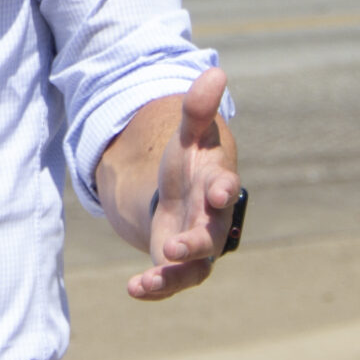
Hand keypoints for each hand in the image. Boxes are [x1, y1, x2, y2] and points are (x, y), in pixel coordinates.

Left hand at [126, 66, 239, 301]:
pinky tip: (134, 289)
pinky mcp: (178, 266)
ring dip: (174, 274)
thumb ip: (197, 109)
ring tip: (148, 277)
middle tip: (175, 246)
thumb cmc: (190, 163)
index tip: (220, 190)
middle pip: (211, 236)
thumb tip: (214, 70)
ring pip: (194, 268)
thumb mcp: (188, 134)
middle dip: (196, 242)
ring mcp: (196, 246)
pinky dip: (156, 287)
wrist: (183, 196)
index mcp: (216, 186)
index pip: (225, 188)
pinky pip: (172, 282)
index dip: (223, 189)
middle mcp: (212, 221)